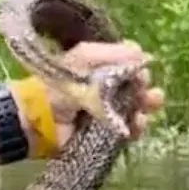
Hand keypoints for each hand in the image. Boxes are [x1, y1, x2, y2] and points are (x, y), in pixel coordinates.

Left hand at [18, 40, 164, 158]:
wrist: (41, 118)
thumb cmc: (61, 84)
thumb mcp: (85, 58)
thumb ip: (114, 54)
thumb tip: (144, 55)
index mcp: (100, 68)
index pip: (130, 66)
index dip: (139, 69)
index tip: (141, 71)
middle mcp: (106, 90)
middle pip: (137, 88)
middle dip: (146, 89)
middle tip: (147, 92)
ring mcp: (107, 114)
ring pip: (137, 110)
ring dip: (146, 107)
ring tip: (147, 107)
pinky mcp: (105, 135)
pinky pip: (129, 131)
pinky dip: (137, 128)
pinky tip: (138, 123)